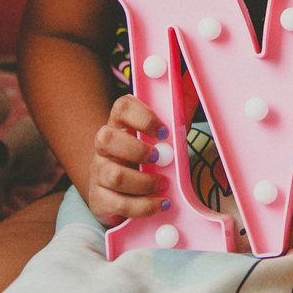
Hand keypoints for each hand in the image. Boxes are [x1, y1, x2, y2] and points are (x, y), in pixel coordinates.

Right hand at [87, 94, 170, 226]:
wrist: (121, 192)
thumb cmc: (147, 158)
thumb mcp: (164, 135)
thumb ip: (178, 110)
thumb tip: (194, 85)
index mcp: (120, 124)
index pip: (122, 107)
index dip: (144, 117)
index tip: (165, 132)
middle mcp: (104, 146)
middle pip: (106, 138)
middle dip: (137, 149)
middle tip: (160, 159)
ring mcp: (98, 172)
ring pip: (114, 175)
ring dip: (145, 183)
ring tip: (163, 185)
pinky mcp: (100, 199)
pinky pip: (118, 204)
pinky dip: (144, 206)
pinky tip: (159, 204)